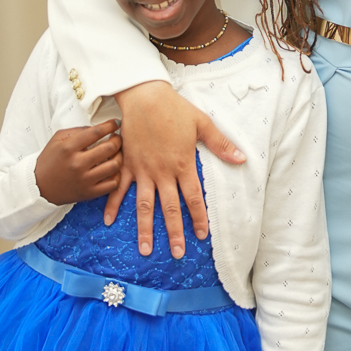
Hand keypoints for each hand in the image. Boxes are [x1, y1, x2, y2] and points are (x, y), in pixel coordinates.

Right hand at [35, 121, 120, 204]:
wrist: (39, 187)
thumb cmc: (49, 161)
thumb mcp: (57, 139)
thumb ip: (78, 131)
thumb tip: (99, 128)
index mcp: (69, 148)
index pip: (96, 132)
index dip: (110, 125)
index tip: (116, 123)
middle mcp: (78, 164)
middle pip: (109, 147)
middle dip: (118, 139)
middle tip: (117, 137)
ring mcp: (85, 180)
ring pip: (114, 165)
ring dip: (120, 156)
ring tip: (117, 152)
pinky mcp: (89, 193)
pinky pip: (113, 184)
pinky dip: (117, 175)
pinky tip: (113, 169)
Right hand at [103, 81, 245, 254]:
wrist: (144, 96)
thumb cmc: (175, 109)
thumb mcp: (202, 124)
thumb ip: (221, 144)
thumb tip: (242, 159)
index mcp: (182, 165)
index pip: (193, 198)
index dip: (198, 218)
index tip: (201, 236)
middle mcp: (162, 173)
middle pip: (169, 209)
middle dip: (174, 233)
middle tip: (178, 254)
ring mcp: (142, 170)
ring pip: (143, 206)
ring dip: (145, 229)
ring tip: (145, 250)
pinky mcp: (127, 164)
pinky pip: (118, 188)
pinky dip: (113, 205)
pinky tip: (109, 222)